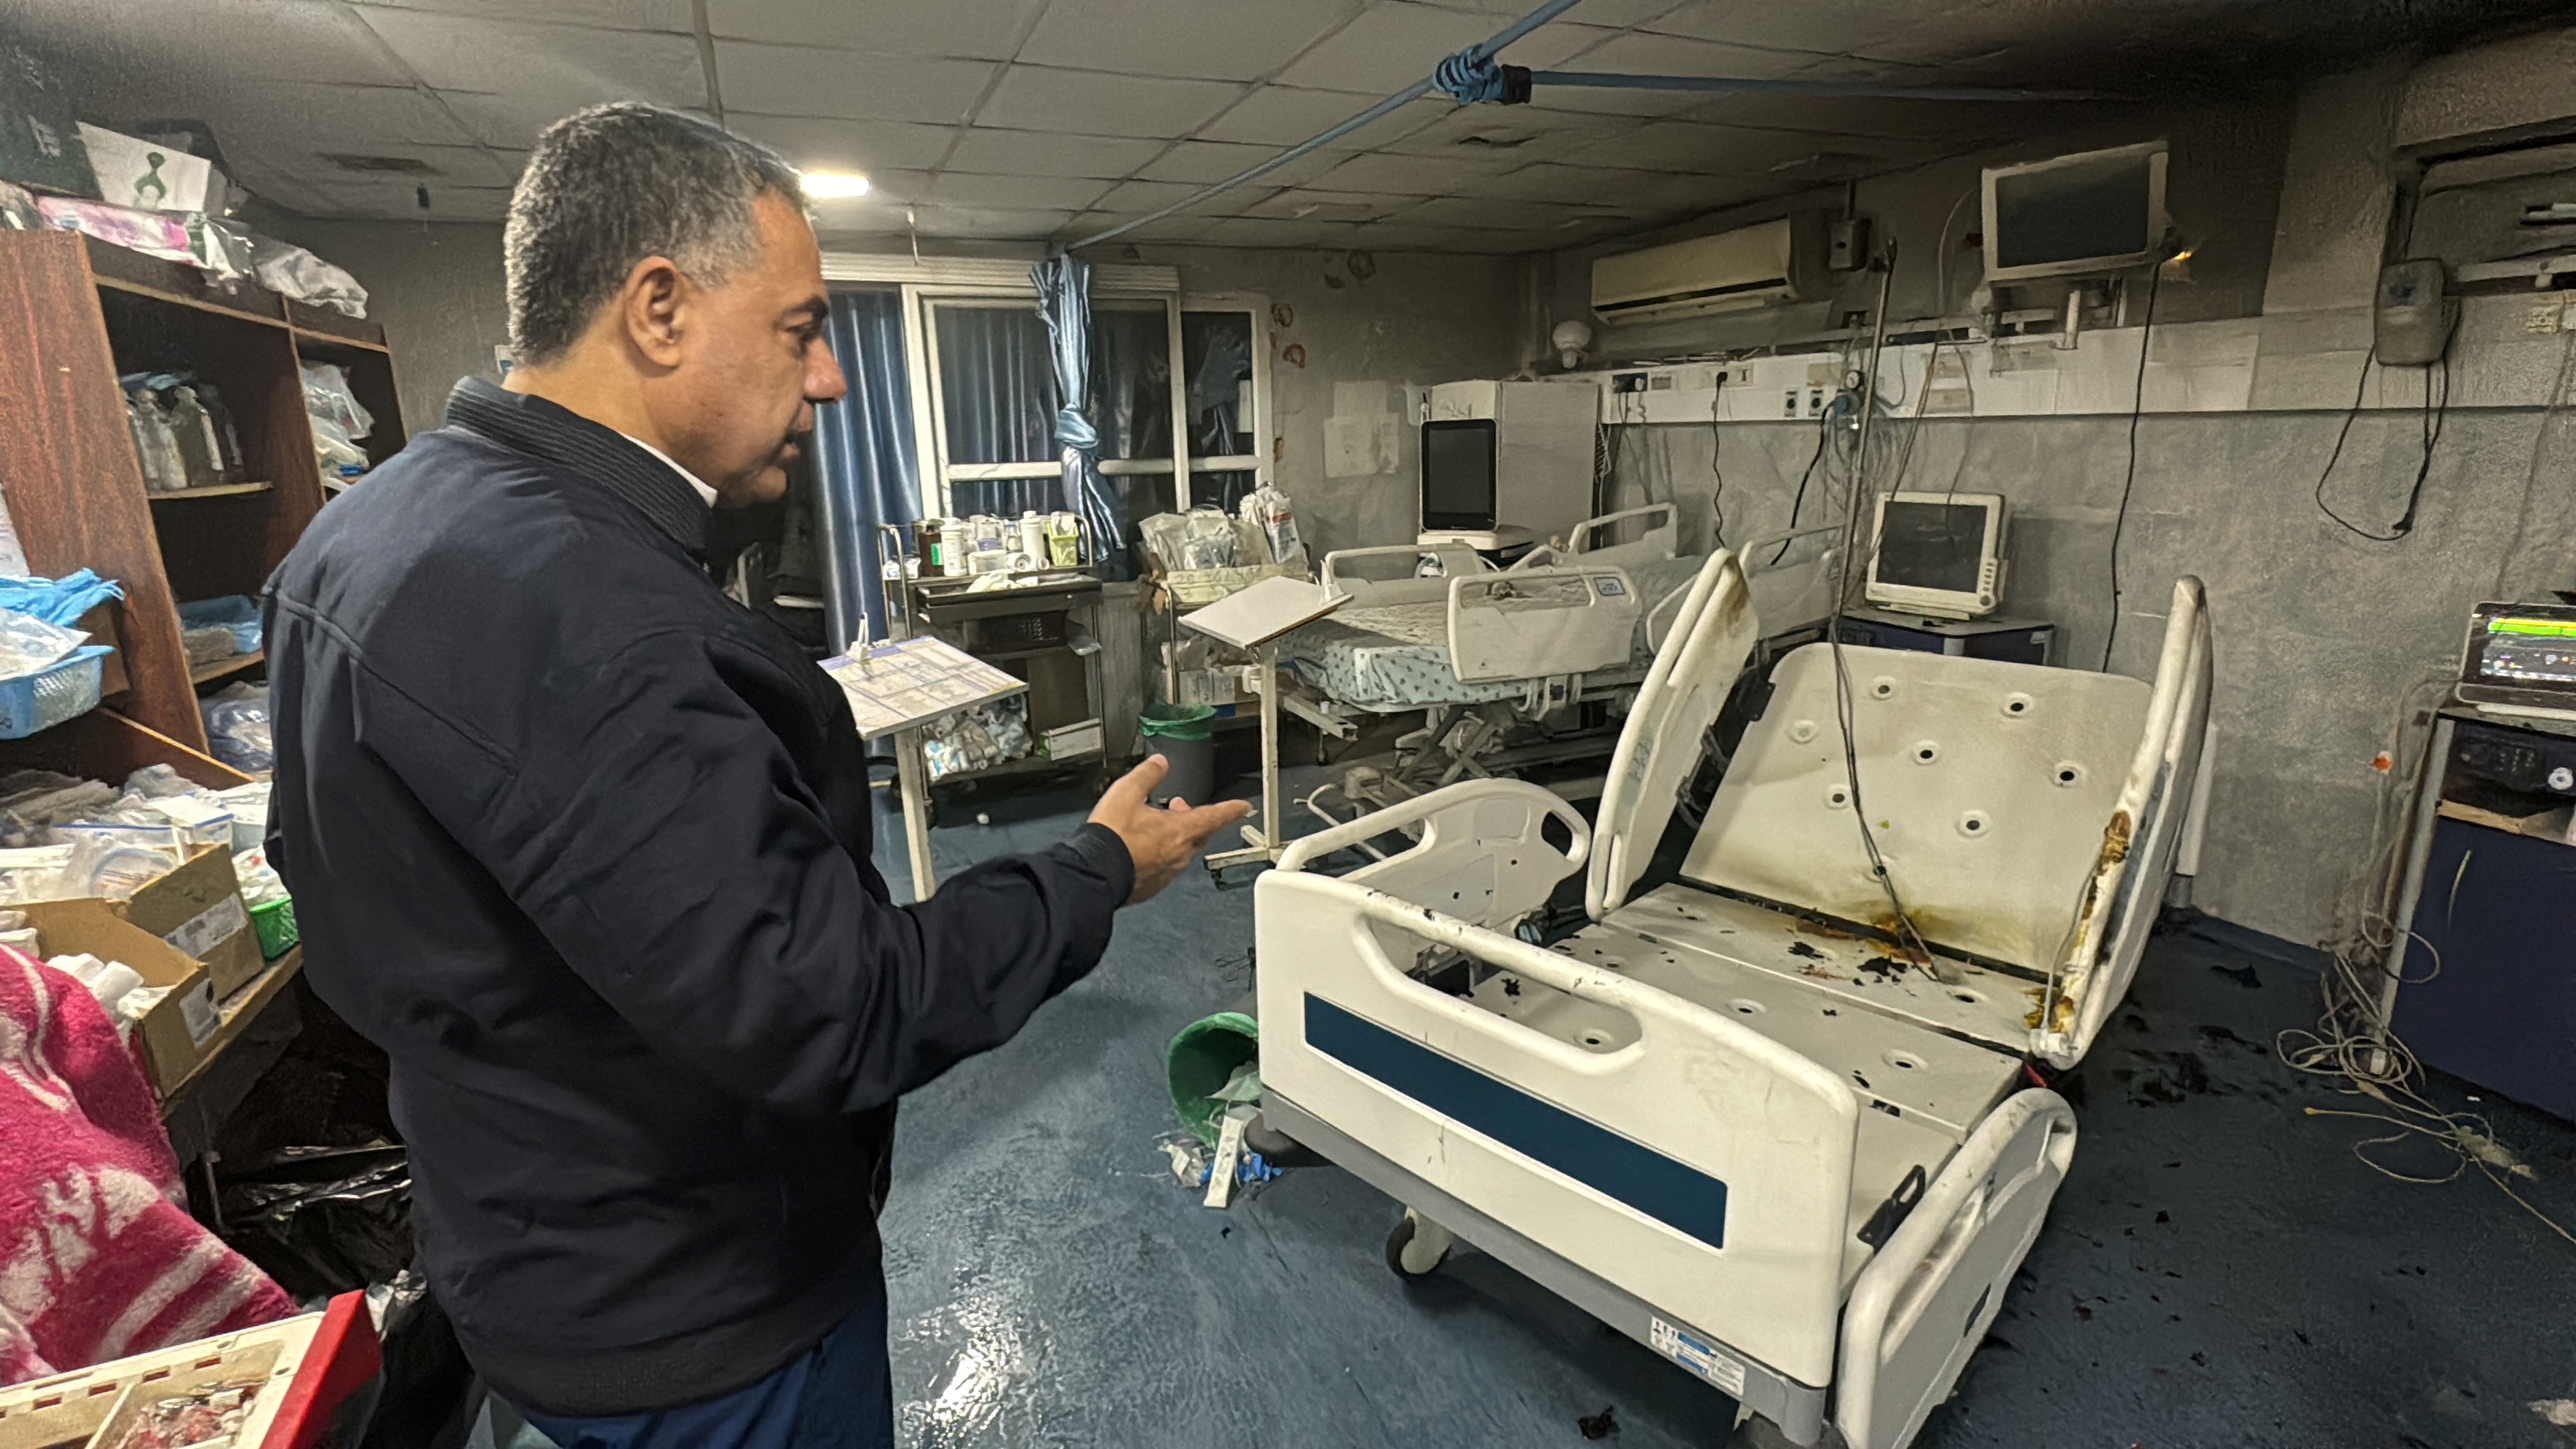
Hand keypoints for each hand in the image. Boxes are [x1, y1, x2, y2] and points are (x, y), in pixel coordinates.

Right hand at [1088, 755, 1253, 903]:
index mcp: (1180, 830)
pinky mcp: (1151, 887)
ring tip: (1155, 825)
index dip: (1232, 809)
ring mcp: (1166, 873)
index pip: (1216, 816)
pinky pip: (1163, 868)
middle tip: (1179, 807)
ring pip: (1180, 852)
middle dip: (1192, 819)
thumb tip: (1160, 763)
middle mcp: (1179, 854)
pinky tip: (1139, 850)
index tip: (1244, 807)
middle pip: (1198, 834)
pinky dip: (1157, 855)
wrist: (1093, 873)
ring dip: (1173, 837)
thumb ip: (1147, 775)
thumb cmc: (1111, 838)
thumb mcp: (1127, 792)